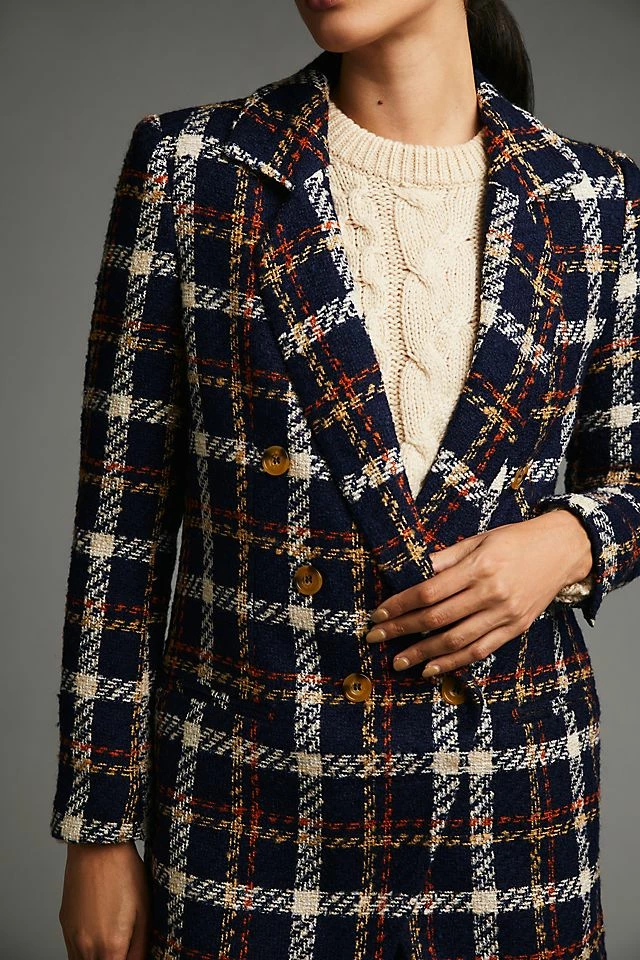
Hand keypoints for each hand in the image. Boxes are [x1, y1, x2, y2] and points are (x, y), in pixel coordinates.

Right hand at [58, 840, 150, 958]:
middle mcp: (87, 947)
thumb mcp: (144, 910)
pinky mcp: (65, 926)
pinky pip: (72, 953)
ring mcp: (72, 938)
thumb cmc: (124, 872)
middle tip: (125, 949)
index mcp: (110, 947)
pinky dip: (85, 955)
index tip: (135, 956)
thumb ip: (141, 947)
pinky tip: (100, 938)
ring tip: (113, 945)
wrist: (97, 846)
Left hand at [365, 509, 593, 677]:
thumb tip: (412, 571)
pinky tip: (431, 668)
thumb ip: (446, 559)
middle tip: (375, 638)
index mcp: (480, 567)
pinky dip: (453, 663)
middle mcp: (492, 593)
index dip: (400, 605)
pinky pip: (480, 650)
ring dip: (423, 653)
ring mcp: (505, 614)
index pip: (430, 591)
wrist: (562, 550)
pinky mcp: (515, 628)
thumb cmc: (515, 540)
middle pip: (437, 618)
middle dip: (402, 630)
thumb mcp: (479, 540)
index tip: (378, 613)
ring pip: (456, 641)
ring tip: (398, 661)